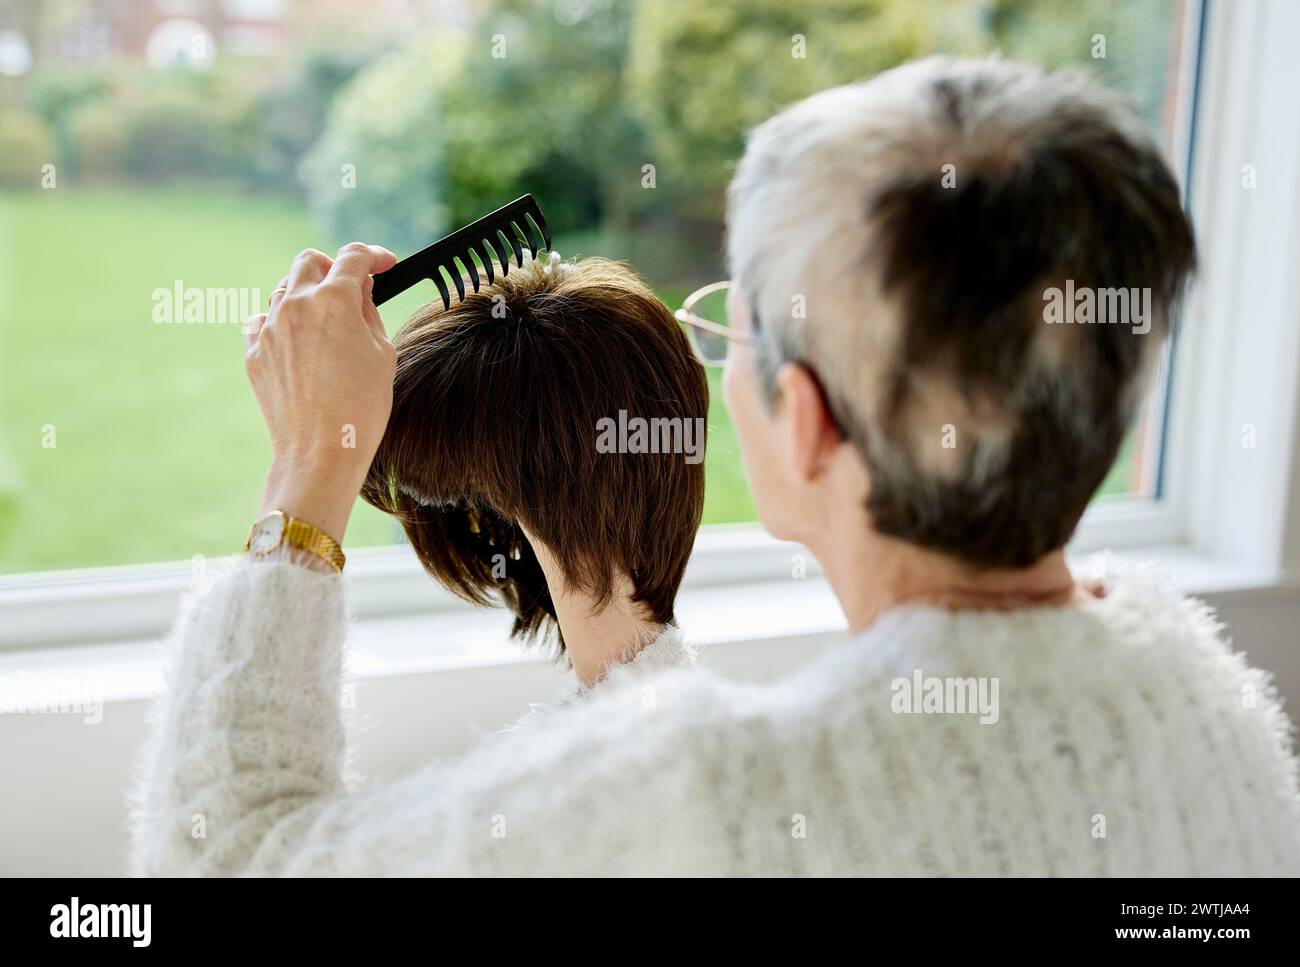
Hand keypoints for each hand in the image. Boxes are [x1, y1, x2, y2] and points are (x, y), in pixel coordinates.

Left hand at [244, 242, 398, 543]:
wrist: (321, 453)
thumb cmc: (362, 407)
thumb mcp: (382, 354)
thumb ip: (368, 312)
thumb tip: (359, 289)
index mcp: (333, 300)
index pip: (354, 257)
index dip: (375, 256)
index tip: (385, 265)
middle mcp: (295, 305)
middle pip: (310, 262)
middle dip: (333, 268)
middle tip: (352, 289)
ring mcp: (270, 328)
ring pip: (284, 290)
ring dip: (307, 296)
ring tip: (327, 322)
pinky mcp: (255, 353)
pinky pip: (264, 322)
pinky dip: (282, 324)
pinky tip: (299, 342)